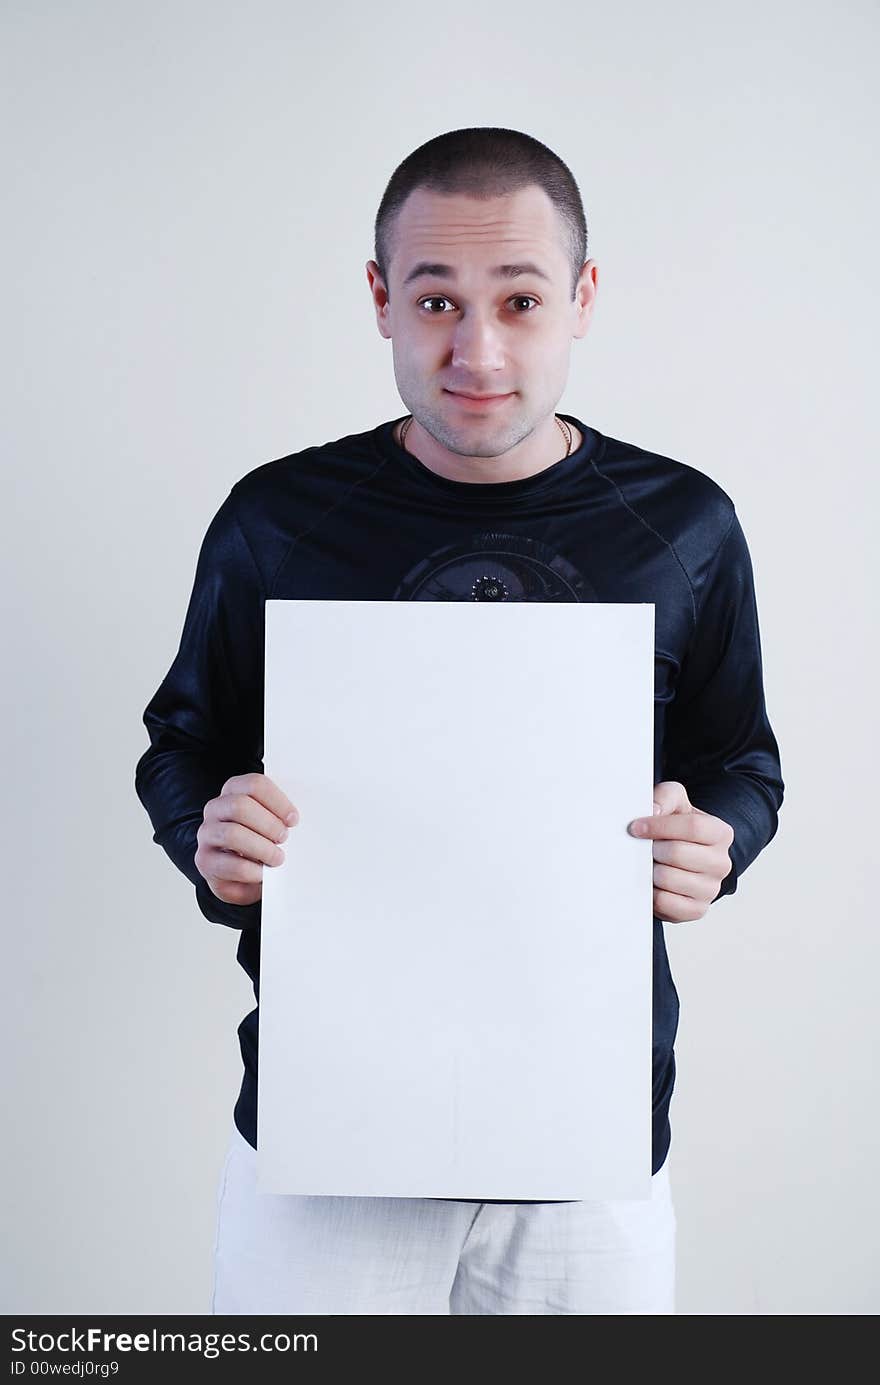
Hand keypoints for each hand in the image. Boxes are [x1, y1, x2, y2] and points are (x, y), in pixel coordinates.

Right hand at [194, 772, 300, 905]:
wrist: (241, 875)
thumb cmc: (259, 842)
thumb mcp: (270, 824)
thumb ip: (279, 815)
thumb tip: (293, 820)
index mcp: (234, 790)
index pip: (254, 785)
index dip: (277, 802)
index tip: (293, 820)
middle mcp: (215, 808)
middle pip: (240, 806)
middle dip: (268, 824)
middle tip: (283, 838)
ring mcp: (207, 834)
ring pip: (233, 834)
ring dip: (261, 848)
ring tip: (276, 857)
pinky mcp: (205, 860)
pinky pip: (231, 864)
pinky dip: (253, 870)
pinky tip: (262, 873)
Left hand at [627, 780, 733, 921]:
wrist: (678, 858)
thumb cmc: (676, 829)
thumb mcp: (675, 804)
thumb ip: (666, 797)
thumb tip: (653, 810)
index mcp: (721, 834)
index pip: (693, 827)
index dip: (659, 826)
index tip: (636, 827)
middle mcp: (721, 863)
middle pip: (677, 853)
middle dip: (652, 849)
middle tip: (644, 848)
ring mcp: (711, 889)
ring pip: (669, 878)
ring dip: (650, 870)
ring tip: (649, 864)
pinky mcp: (697, 910)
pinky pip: (666, 903)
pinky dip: (652, 893)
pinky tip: (652, 883)